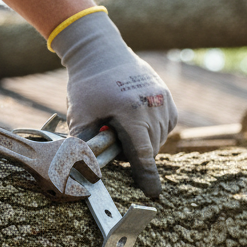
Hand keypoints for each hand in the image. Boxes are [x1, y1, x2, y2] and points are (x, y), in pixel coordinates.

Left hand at [51, 9, 176, 197]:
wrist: (101, 53)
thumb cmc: (87, 85)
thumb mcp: (80, 115)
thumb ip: (84, 145)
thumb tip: (84, 170)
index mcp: (131, 111)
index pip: (142, 154)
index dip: (147, 176)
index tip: (153, 193)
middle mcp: (153, 105)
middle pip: (149, 149)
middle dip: (133, 154)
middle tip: (112, 139)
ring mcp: (163, 100)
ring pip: (157, 139)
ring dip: (142, 142)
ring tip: (121, 126)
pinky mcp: (167, 98)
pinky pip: (164, 126)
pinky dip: (151, 131)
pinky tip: (134, 121)